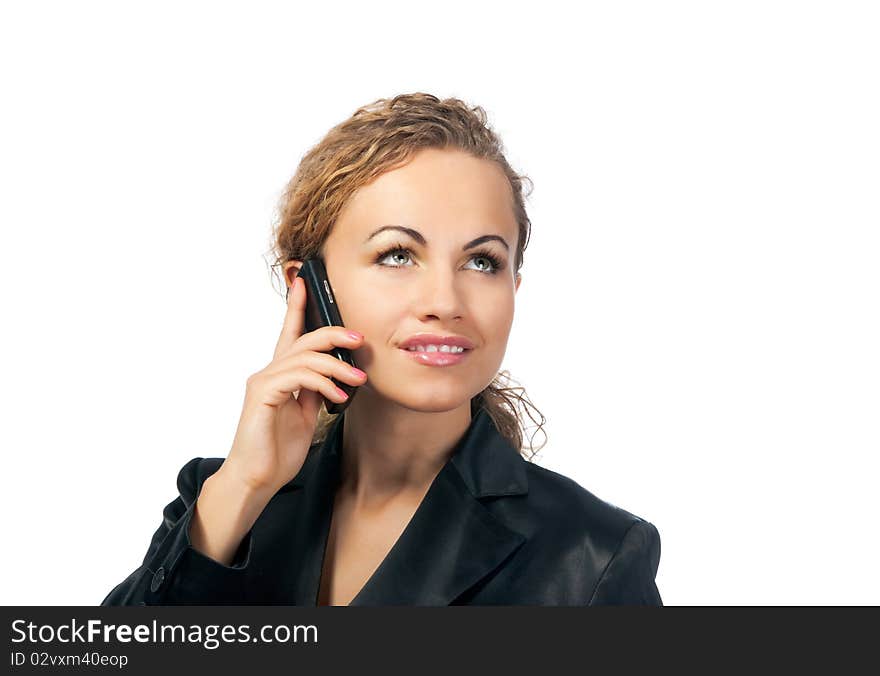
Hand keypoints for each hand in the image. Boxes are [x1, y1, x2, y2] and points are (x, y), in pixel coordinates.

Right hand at [220, 276, 365, 493]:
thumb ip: (315, 391)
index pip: (290, 333)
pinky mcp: (262, 395)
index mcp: (280, 375)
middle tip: (359, 340)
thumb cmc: (277, 449)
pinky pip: (298, 376)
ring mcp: (263, 382)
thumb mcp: (305, 414)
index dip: (297, 307)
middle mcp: (268, 372)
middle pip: (303, 339)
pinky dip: (323, 382)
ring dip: (336, 365)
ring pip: (304, 357)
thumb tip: (337, 375)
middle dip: (333, 333)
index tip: (304, 283)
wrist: (256, 478)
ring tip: (357, 379)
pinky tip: (338, 396)